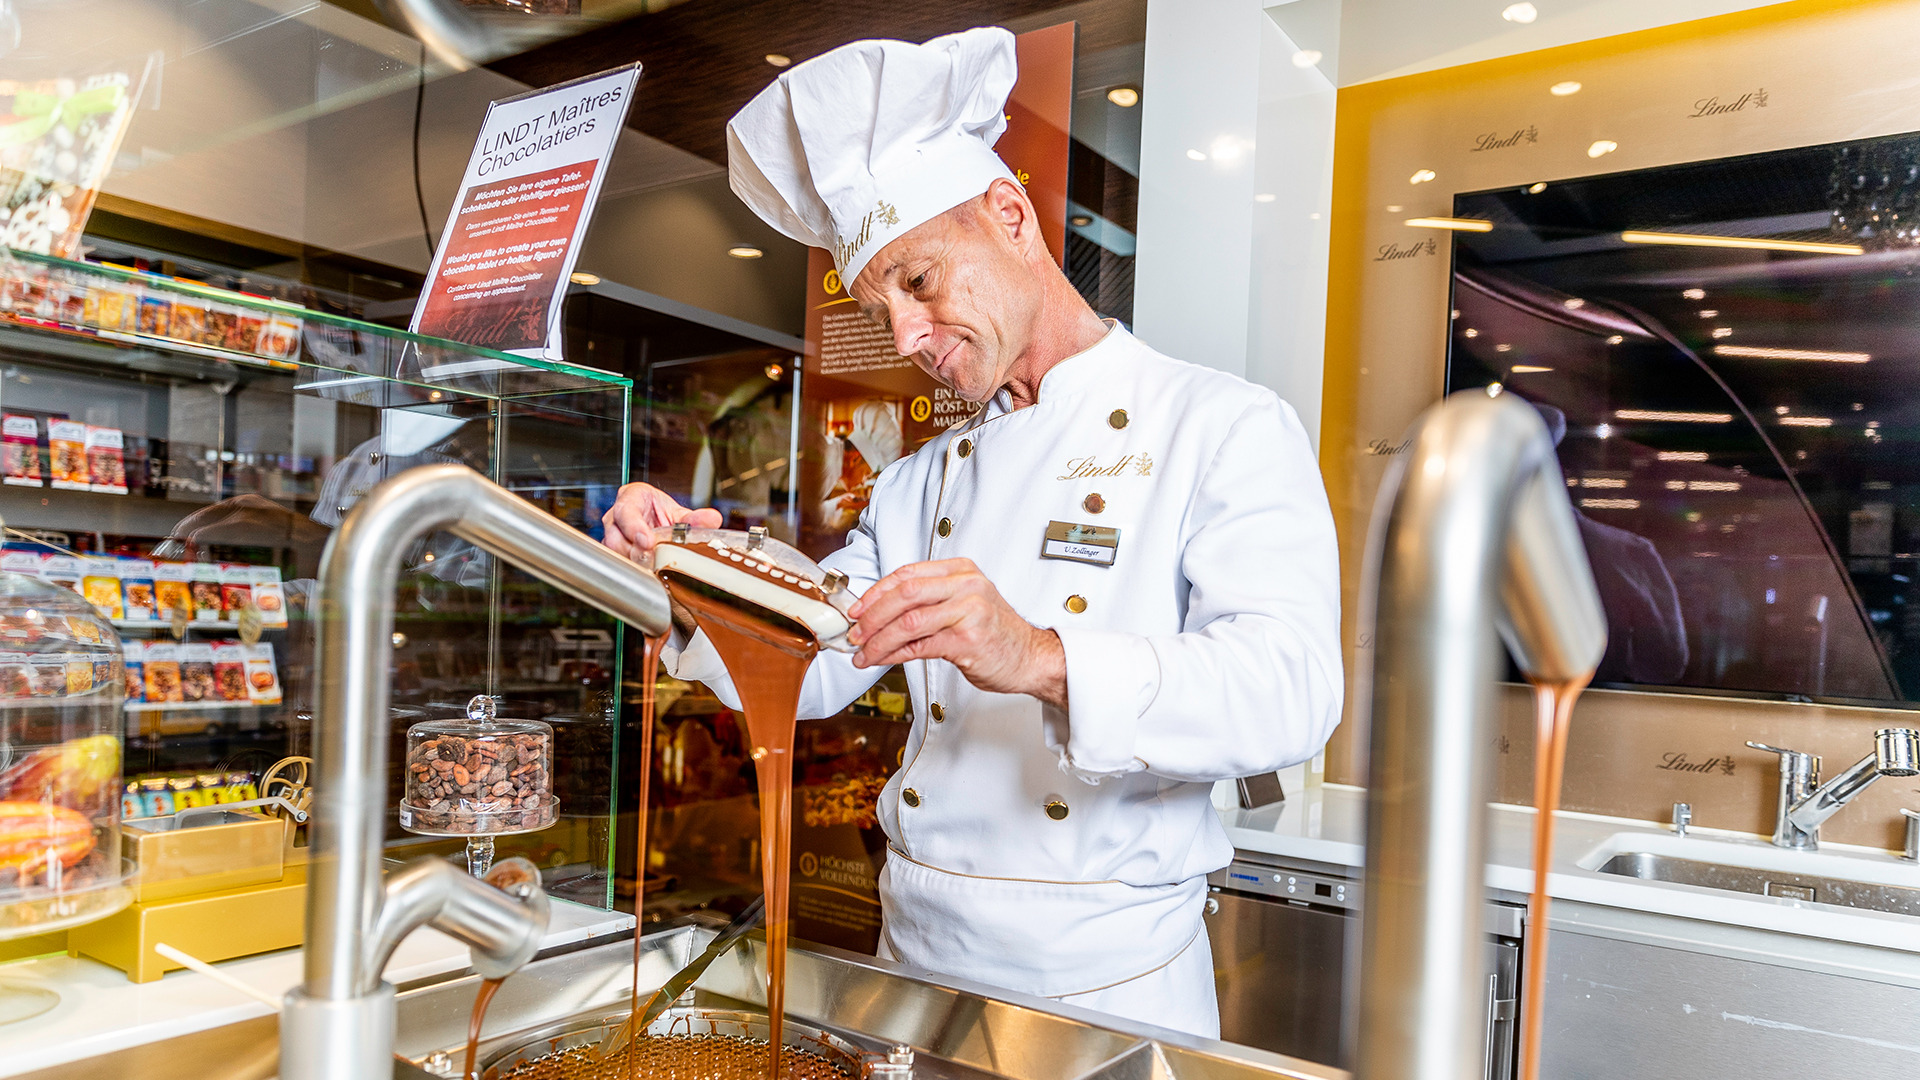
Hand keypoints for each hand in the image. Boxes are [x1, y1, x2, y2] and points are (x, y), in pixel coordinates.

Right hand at [601, 483, 721, 559]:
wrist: (649, 514)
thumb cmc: (655, 510)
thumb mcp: (676, 511)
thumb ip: (693, 517)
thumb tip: (712, 519)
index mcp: (629, 500)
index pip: (625, 512)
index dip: (635, 528)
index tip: (649, 541)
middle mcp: (615, 519)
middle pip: (616, 538)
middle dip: (636, 551)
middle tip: (655, 560)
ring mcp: (612, 537)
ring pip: (615, 554)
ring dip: (635, 562)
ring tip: (654, 566)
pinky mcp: (615, 554)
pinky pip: (620, 563)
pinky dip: (635, 569)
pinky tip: (649, 571)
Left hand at [847, 558, 1066, 708]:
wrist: (1031, 657)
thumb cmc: (994, 633)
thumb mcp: (963, 604)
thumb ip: (929, 601)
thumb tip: (879, 613)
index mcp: (961, 570)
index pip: (907, 574)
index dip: (875, 592)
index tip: (856, 609)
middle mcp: (966, 585)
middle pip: (904, 594)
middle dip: (872, 616)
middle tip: (855, 633)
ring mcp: (969, 611)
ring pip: (908, 622)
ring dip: (878, 640)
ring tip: (863, 653)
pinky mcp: (967, 640)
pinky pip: (920, 646)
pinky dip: (894, 655)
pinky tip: (883, 660)